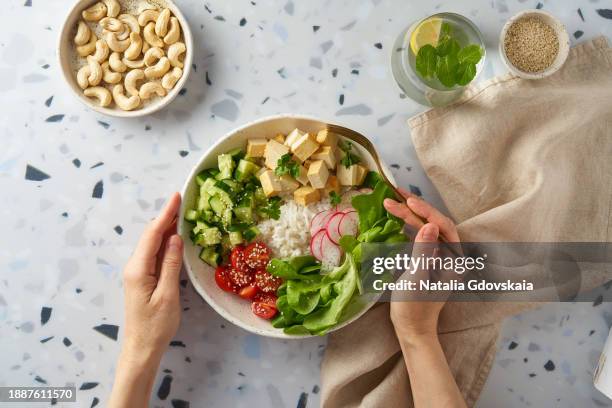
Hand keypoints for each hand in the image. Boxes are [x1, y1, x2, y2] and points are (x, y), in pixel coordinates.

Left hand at [122, 192, 182, 359]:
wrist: (142, 347)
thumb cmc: (156, 325)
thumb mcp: (168, 295)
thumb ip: (171, 264)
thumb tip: (175, 238)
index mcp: (138, 269)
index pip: (153, 235)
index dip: (165, 214)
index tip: (176, 196)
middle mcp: (134, 266)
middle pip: (150, 235)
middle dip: (166, 217)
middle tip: (183, 200)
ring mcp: (137, 272)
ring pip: (152, 243)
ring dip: (165, 228)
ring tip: (181, 212)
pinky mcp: (142, 278)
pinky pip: (153, 253)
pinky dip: (164, 241)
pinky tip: (174, 236)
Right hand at [383, 188, 459, 339]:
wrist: (412, 329)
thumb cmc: (414, 307)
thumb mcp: (417, 278)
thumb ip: (423, 251)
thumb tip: (429, 225)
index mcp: (455, 260)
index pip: (444, 226)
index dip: (426, 212)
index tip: (407, 202)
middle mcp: (450, 255)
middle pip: (434, 223)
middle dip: (415, 208)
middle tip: (394, 194)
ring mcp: (438, 256)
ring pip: (426, 227)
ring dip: (409, 213)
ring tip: (392, 199)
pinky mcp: (427, 258)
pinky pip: (419, 235)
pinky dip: (407, 224)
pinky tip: (396, 215)